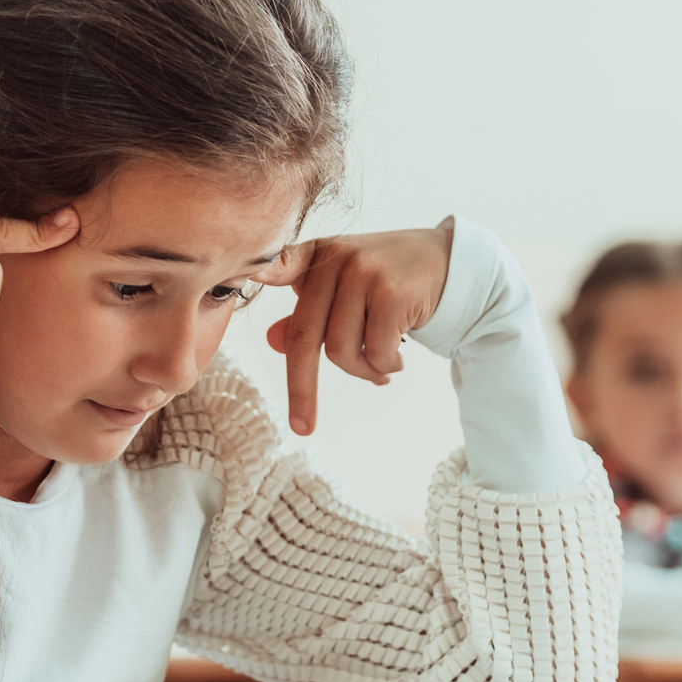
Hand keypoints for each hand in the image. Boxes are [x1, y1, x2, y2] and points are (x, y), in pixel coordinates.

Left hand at [256, 224, 453, 434]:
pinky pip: (375, 353)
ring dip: (362, 372)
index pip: (280, 263)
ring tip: (380, 367)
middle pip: (304, 336)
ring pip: (341, 352)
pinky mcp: (392, 293)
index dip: (253, 271)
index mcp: (317, 255)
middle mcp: (336, 260)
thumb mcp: (348, 290)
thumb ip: (311, 313)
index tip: (229, 277)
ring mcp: (363, 273)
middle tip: (302, 426)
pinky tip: (399, 357)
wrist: (452, 264)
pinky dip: (386, 367)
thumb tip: (273, 341)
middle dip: (303, 390)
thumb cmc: (391, 280)